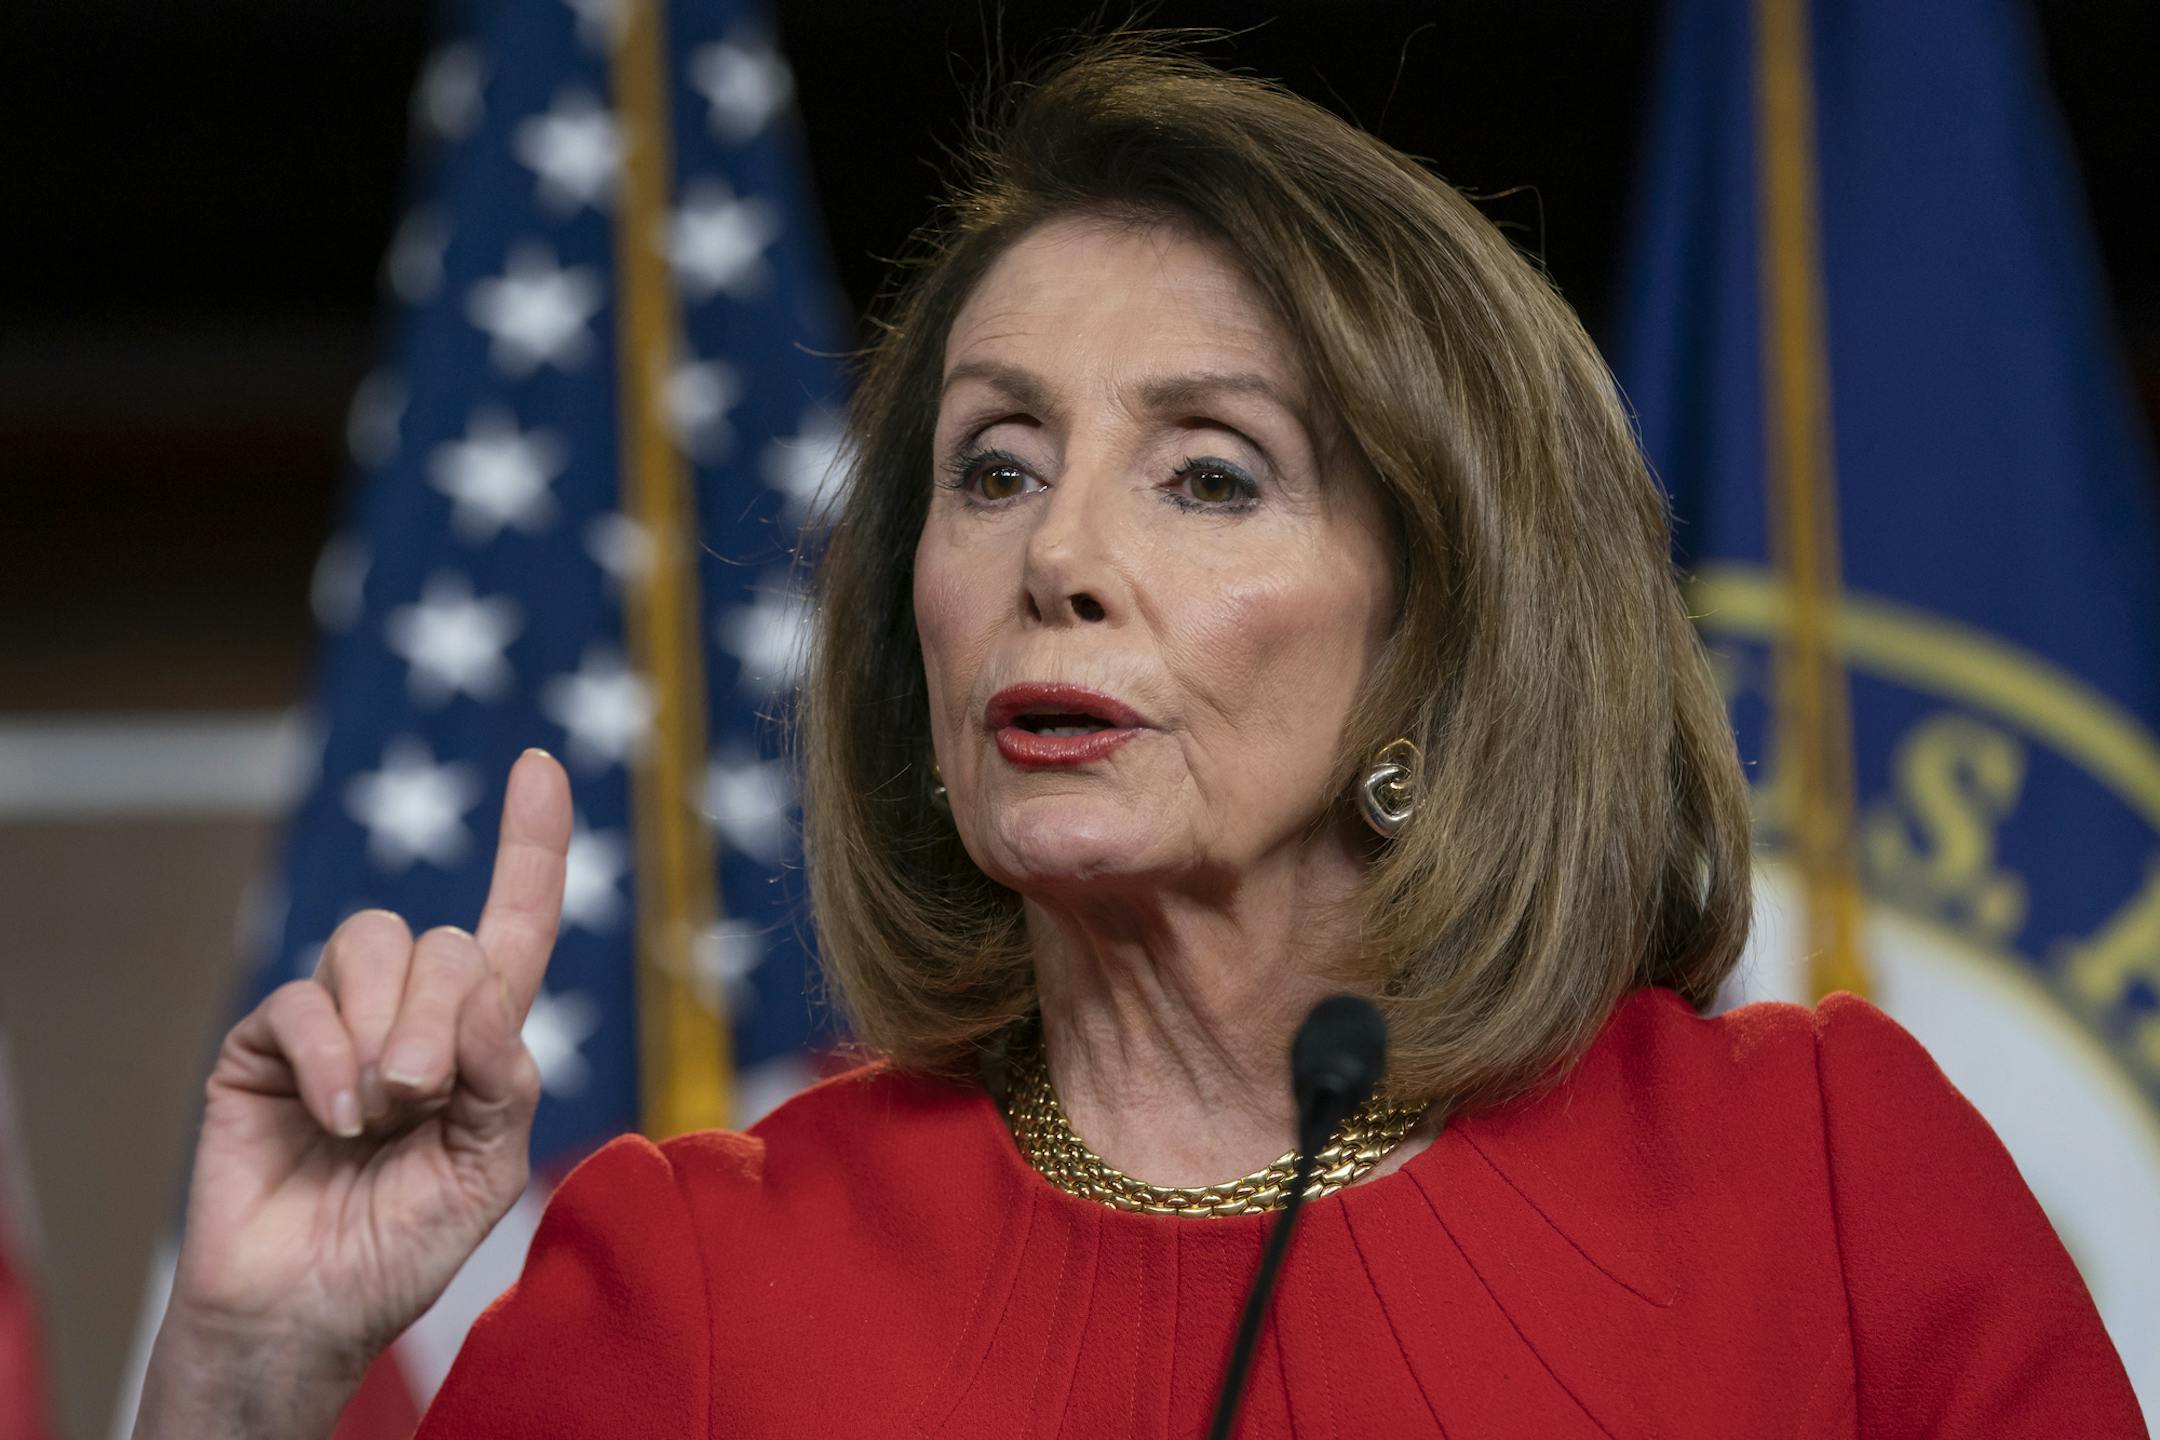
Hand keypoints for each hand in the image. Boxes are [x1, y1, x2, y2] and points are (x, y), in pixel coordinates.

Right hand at [143, 749, 571, 1426]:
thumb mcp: (487, 1169)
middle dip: (441, 1014)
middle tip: (420, 1095)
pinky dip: (330, 1059)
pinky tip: (336, 1120)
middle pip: (442, 941)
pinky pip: (302, 1001)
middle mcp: (408, 1013)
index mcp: (476, 1036)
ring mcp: (334, 1022)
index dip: (531, 847)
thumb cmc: (404, 1244)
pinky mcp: (266, 1044)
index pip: (512, 925)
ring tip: (378, 1110)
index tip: (540, 765)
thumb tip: (481, 992)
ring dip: (387, 1029)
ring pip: (373, 944)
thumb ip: (503, 1079)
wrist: (310, 1310)